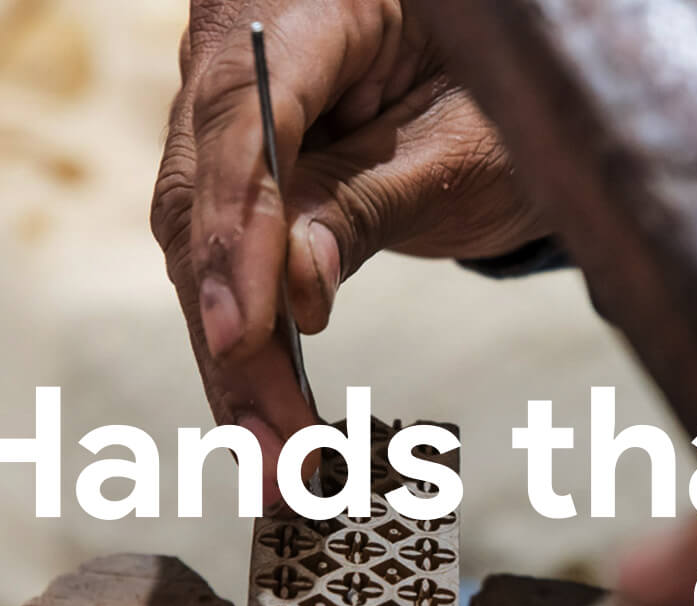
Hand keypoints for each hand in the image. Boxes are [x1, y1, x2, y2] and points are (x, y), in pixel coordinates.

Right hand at [152, 1, 541, 499]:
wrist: (500, 83)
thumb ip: (367, 205)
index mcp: (302, 4)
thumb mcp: (461, 150)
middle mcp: (231, 50)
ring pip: (196, 249)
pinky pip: (218, 266)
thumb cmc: (498, 96)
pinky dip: (244, 355)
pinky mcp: (226, 179)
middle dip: (236, 337)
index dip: (239, 230)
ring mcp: (218, 115)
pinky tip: (266, 431)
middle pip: (203, 197)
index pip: (246, 118)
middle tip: (273, 444)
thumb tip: (295, 295)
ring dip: (235, 370)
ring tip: (278, 467)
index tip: (244, 331)